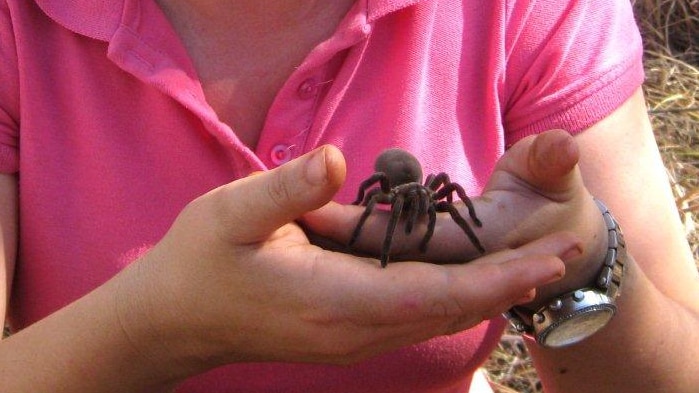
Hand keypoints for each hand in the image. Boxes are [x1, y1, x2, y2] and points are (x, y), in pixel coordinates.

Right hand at [113, 145, 578, 383]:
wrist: (174, 321)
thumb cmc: (199, 264)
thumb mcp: (230, 214)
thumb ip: (286, 190)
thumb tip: (334, 159)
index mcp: (334, 300)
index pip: (435, 294)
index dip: (496, 277)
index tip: (548, 258)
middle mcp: (353, 330)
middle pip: (449, 311)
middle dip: (509, 283)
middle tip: (564, 253)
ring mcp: (350, 339)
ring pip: (435, 319)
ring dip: (487, 293)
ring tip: (534, 266)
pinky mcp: (343, 335)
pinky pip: (413, 320)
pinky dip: (453, 300)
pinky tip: (472, 283)